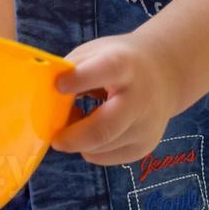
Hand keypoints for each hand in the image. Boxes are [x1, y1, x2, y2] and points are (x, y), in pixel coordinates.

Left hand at [50, 33, 180, 166]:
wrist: (163, 74)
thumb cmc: (118, 60)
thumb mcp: (96, 52)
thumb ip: (72, 68)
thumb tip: (45, 92)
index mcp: (124, 65)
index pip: (105, 70)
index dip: (79, 78)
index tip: (57, 85)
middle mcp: (139, 98)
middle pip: (105, 127)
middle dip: (74, 136)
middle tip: (54, 138)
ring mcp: (145, 126)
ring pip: (103, 146)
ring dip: (79, 141)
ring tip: (72, 121)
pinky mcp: (145, 146)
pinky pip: (108, 157)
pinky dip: (91, 149)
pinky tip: (89, 129)